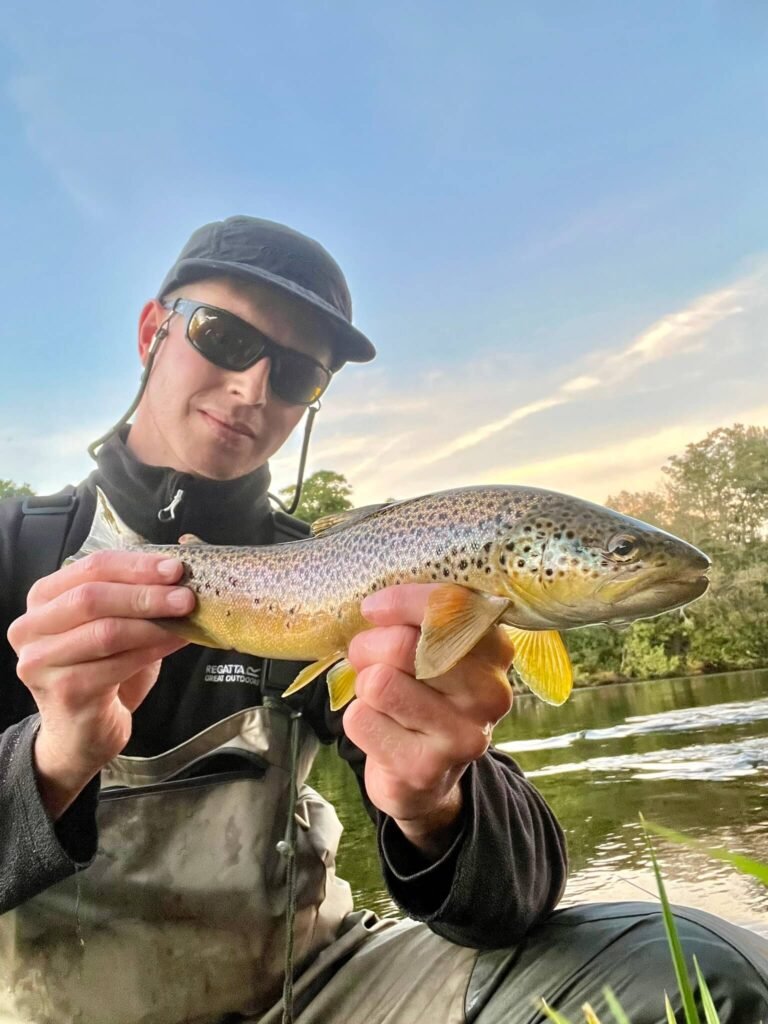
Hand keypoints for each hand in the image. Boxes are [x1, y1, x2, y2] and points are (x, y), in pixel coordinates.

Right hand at [7, 551, 194, 818]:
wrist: (82, 732)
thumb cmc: (102, 670)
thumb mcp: (116, 623)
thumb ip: (136, 593)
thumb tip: (183, 560)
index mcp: (43, 597)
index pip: (91, 567)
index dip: (137, 565)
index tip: (175, 568)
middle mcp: (31, 626)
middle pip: (93, 597)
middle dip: (146, 594)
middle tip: (186, 596)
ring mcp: (40, 661)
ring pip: (106, 631)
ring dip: (153, 623)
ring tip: (186, 619)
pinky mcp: (62, 691)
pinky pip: (116, 664)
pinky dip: (152, 651)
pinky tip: (176, 643)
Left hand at [345, 583, 513, 859]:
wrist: (427, 772)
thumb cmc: (426, 692)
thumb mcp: (436, 649)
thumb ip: (422, 619)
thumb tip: (377, 606)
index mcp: (495, 651)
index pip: (450, 609)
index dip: (402, 602)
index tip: (373, 608)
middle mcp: (489, 694)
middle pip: (404, 646)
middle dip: (369, 646)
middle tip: (364, 654)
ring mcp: (461, 735)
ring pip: (380, 683)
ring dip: (363, 682)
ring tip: (374, 692)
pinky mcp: (425, 768)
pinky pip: (361, 720)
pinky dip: (357, 717)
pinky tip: (378, 727)